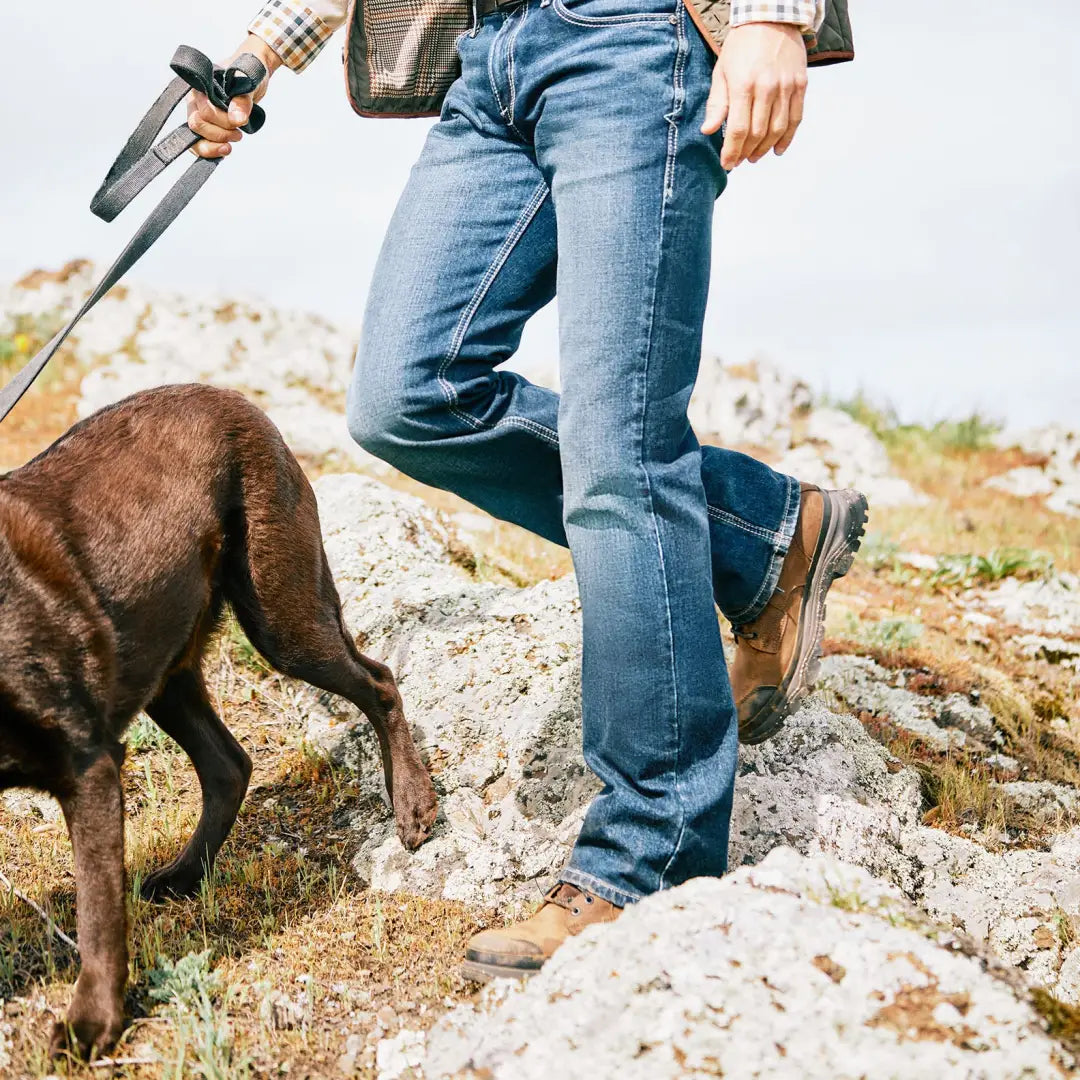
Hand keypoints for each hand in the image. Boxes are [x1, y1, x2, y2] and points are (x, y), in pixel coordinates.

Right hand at [187, 34, 280, 158]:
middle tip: (238, 134)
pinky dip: (210, 152)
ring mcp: (199, 114)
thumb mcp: (250, 83)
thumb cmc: (248, 74)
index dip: (223, 121)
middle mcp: (196, 100)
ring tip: (231, 145)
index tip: (240, 122)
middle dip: (219, 134)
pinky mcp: (205, 127)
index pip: (205, 111)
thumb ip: (243, 100)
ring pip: (195, 137)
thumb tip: (237, 119)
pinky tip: (224, 150)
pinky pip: (199, 144)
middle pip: (197, 124)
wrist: (251, 75)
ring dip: (214, 146)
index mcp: (202, 86)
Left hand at [701, 22, 808, 169]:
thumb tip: (707, 131)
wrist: (771, 18)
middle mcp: (767, 88)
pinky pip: (795, 119)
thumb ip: (717, 103)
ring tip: (755, 157)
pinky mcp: (800, 84)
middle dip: (746, 152)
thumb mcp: (722, 71)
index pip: (737, 129)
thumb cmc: (741, 46)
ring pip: (777, 129)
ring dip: (765, 148)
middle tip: (740, 160)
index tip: (727, 164)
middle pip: (757, 133)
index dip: (732, 151)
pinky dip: (787, 138)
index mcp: (743, 85)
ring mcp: (786, 87)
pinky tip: (778, 149)